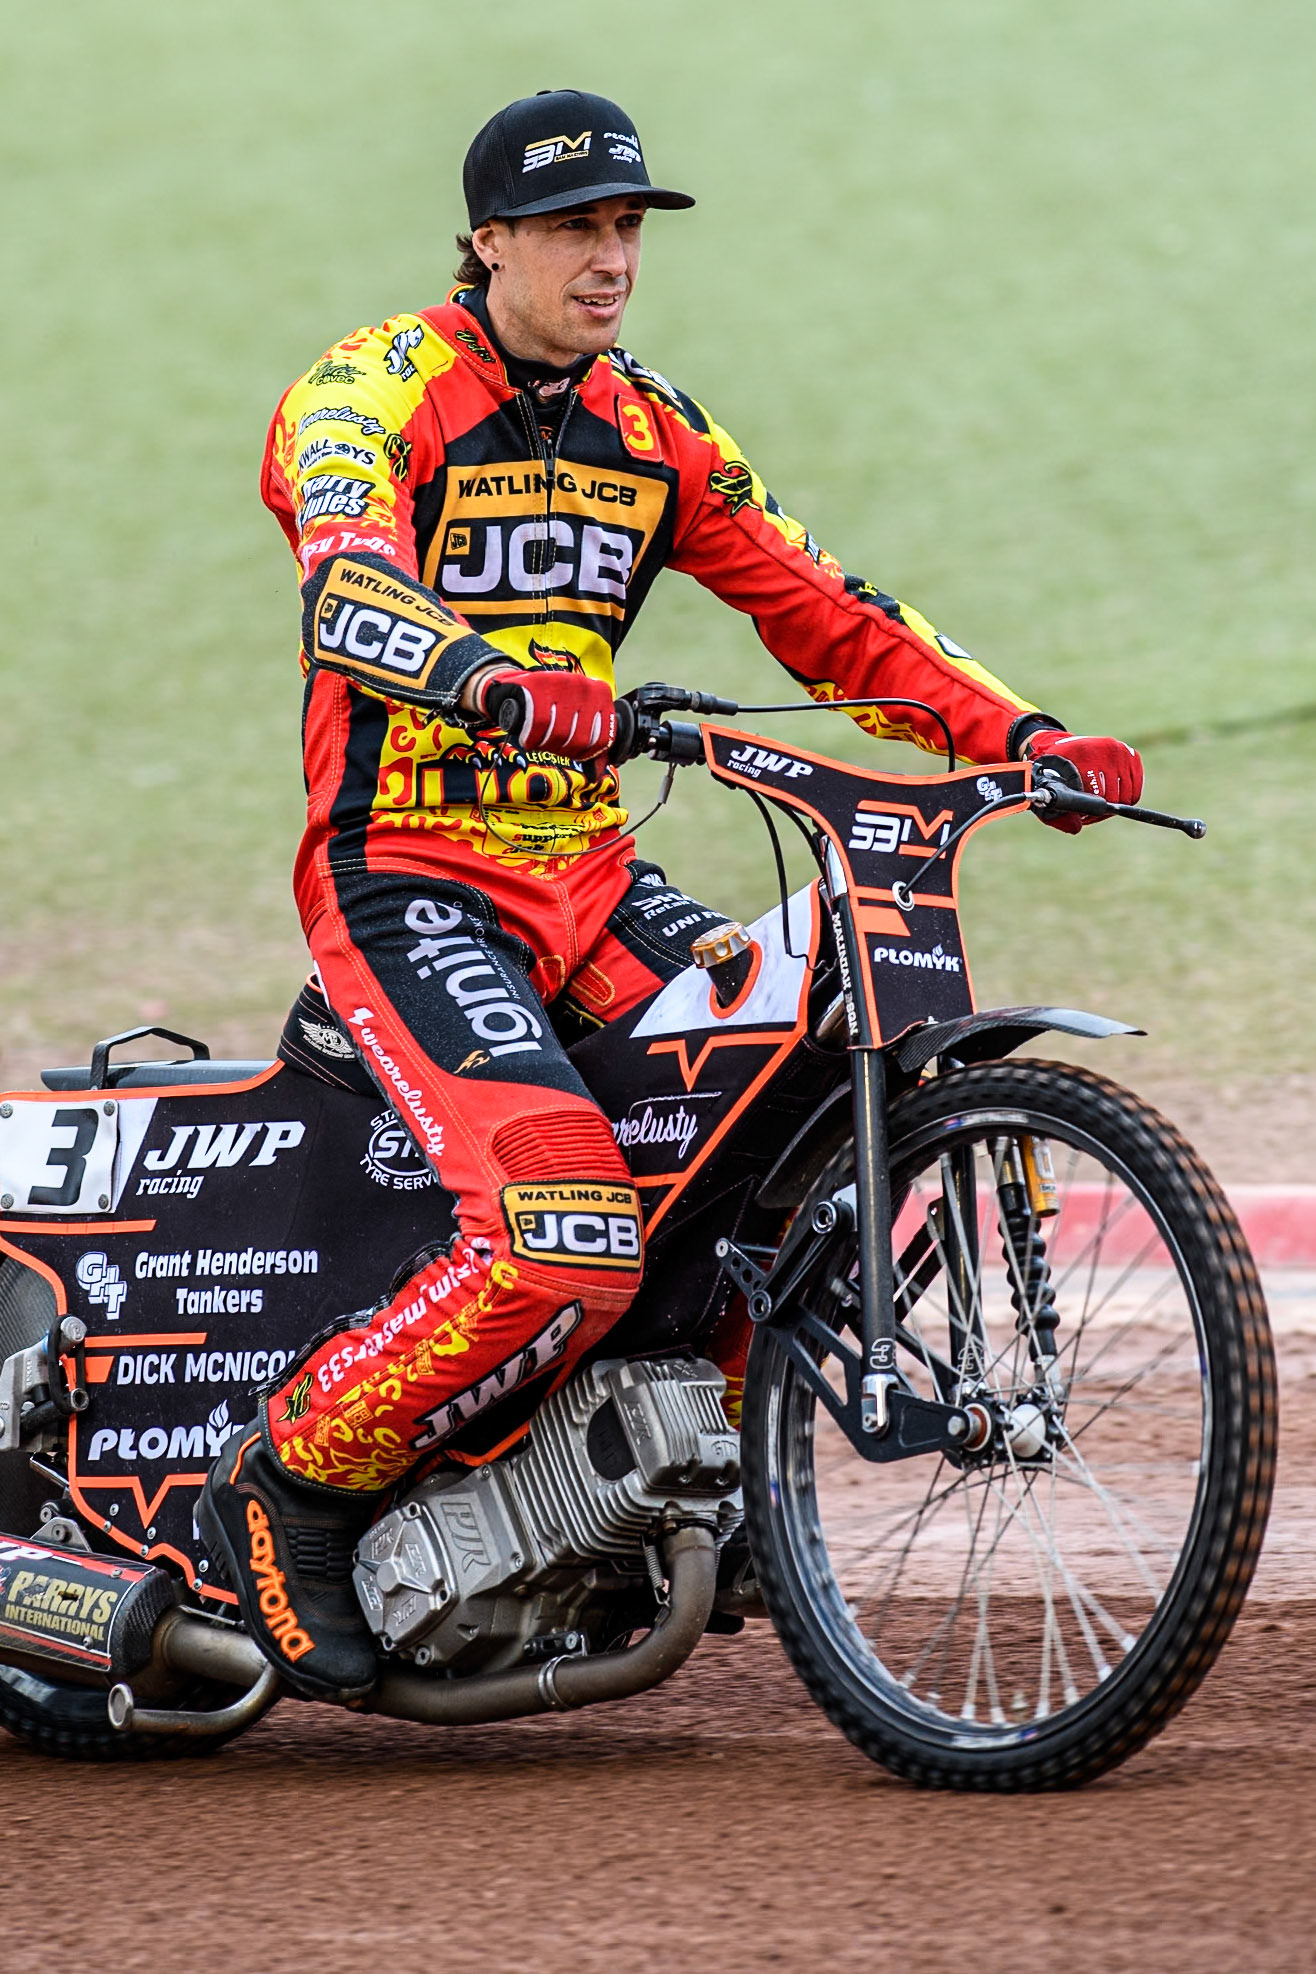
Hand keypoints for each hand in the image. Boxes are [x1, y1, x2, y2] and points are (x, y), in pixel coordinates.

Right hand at [478, 666, 617, 762]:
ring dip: (546, 745)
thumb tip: (596, 772)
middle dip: (563, 750)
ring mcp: (563, 683)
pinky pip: (539, 723)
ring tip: (539, 739)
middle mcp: (586, 686)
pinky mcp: (538, 684)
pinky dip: (532, 737)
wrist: (516, 688)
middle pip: (581, 740)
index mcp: (601, 693)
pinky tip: (528, 738)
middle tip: (551, 745)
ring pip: (560, 733)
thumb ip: (590, 741)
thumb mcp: (575, 719)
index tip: (570, 751)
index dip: (585, 754)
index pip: (603, 739)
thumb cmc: (550, 707)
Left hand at [1026, 730, 1143, 832]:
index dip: (1089, 810)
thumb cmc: (1056, 769)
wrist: (1065, 745)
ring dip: (1114, 805)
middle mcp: (1107, 749)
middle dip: (1101, 809)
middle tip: (1090, 811)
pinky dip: (1126, 798)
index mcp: (1086, 753)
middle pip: (1113, 795)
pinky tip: (1113, 799)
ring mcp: (1122, 751)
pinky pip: (1136, 789)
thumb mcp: (1051, 784)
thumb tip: (1077, 827)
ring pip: (1127, 795)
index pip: (1096, 793)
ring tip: (1099, 805)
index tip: (1082, 814)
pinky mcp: (1132, 755)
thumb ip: (1060, 809)